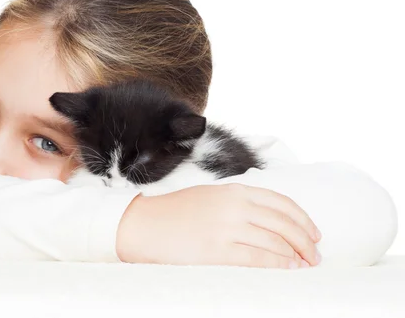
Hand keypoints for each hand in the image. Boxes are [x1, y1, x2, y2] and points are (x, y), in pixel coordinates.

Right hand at [116, 183, 320, 267]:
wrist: (144, 224)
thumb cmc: (175, 212)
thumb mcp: (211, 196)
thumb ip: (239, 202)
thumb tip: (270, 219)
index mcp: (234, 190)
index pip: (282, 203)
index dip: (304, 220)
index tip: (314, 234)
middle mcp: (235, 206)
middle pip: (284, 223)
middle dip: (306, 241)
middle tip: (315, 256)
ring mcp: (227, 228)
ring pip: (275, 242)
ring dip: (296, 256)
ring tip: (305, 266)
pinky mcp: (218, 250)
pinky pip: (258, 258)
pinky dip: (278, 265)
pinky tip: (289, 270)